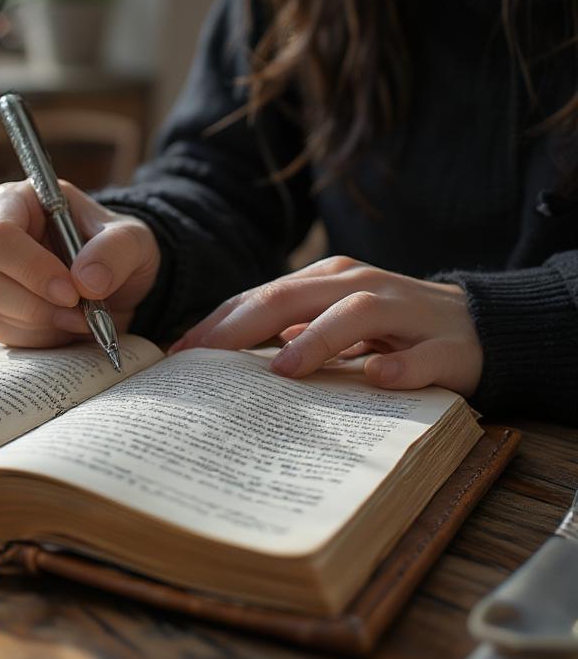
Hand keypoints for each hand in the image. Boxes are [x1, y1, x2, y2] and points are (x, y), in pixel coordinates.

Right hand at [0, 180, 160, 347]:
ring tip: (80, 317)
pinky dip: (38, 337)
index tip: (72, 291)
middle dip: (32, 301)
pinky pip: (0, 331)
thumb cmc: (118, 249)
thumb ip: (115, 250)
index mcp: (17, 202)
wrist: (122, 285)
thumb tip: (86, 281)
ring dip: (39, 321)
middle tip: (77, 308)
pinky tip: (66, 325)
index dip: (30, 268)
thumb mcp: (134, 239)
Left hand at [170, 256, 482, 395]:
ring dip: (317, 339)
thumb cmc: (390, 328)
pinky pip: (421, 356)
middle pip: (294, 295)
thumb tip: (226, 355)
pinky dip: (399, 367)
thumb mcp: (333, 321)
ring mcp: (405, 312)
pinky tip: (376, 378)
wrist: (478, 325)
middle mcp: (360, 285)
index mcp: (328, 280)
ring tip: (281, 370)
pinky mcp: (445, 345)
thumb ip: (288, 330)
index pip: (262, 295)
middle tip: (203, 359)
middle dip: (243, 325)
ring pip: (356, 314)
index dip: (219, 322)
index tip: (179, 352)